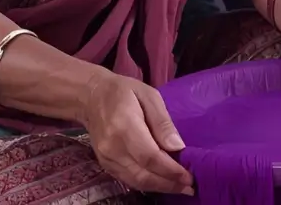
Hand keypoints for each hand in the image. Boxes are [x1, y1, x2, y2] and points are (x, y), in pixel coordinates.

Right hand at [81, 70, 194, 195]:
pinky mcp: (105, 164)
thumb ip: (163, 122)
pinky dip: (147, 184)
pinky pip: (128, 180)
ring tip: (181, 188)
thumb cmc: (124, 92)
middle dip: (169, 184)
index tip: (189, 176)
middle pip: (143, 175)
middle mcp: (113, 148)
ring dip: (160, 187)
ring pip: (136, 181)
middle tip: (190, 187)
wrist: (91, 97)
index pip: (150, 157)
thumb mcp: (149, 96)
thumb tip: (178, 147)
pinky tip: (163, 182)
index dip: (170, 170)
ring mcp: (106, 158)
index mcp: (124, 127)